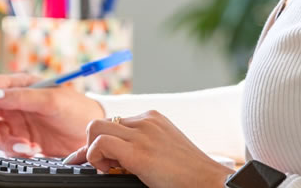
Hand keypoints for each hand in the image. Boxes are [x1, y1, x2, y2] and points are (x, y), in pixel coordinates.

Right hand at [0, 73, 105, 157]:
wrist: (92, 134)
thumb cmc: (76, 109)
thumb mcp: (50, 100)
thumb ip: (19, 97)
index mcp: (17, 85)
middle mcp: (12, 102)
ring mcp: (16, 122)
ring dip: (3, 143)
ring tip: (26, 146)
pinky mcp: (20, 139)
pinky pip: (5, 147)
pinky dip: (15, 151)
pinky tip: (32, 149)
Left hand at [63, 111, 233, 187]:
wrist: (208, 182)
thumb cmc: (188, 173)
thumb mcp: (163, 149)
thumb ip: (142, 144)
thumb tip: (114, 156)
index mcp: (152, 119)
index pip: (114, 122)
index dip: (101, 141)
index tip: (93, 157)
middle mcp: (146, 121)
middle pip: (101, 123)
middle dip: (93, 144)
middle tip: (103, 165)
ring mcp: (142, 135)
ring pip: (95, 129)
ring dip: (92, 150)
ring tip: (106, 168)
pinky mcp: (139, 153)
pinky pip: (100, 144)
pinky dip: (94, 157)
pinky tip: (107, 170)